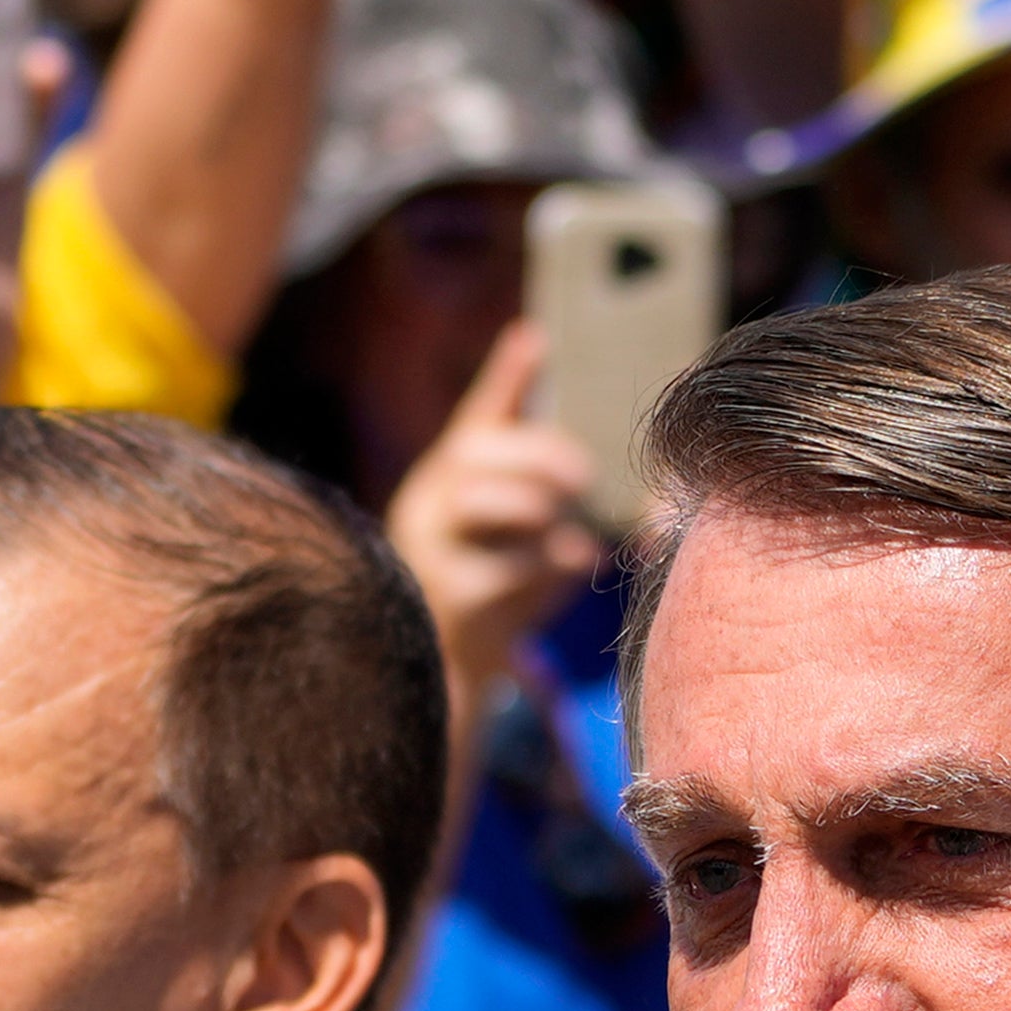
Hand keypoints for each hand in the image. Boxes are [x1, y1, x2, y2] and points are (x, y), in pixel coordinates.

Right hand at [384, 319, 604, 694]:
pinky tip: (576, 565)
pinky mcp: (450, 597)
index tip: (537, 338)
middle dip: (538, 455)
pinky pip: (507, 566)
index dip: (506, 376)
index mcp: (446, 477)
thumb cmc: (491, 580)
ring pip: (481, 500)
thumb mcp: (513, 523)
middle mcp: (427, 504)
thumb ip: (530, 459)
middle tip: (584, 478)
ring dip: (537, 508)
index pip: (475, 415)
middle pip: (473, 452)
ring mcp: (429, 549)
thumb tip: (543, 364)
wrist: (451, 672)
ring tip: (569, 529)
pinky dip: (549, 565)